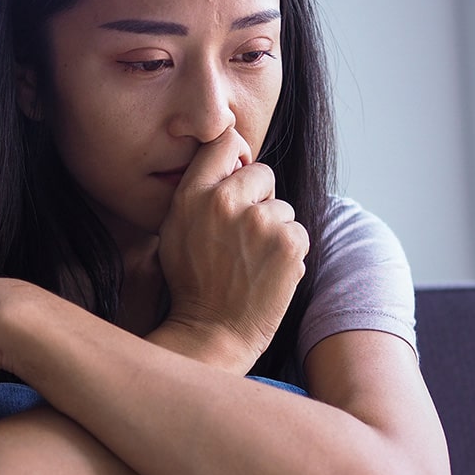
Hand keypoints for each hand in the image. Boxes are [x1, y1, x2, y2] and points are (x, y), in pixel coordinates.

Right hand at [156, 128, 309, 371]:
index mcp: (192, 194)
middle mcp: (224, 201)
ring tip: (253, 262)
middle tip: (243, 237)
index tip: (239, 175)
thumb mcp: (176, 230)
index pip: (224, 141)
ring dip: (276, 230)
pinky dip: (290, 253)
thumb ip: (198, 192)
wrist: (212, 333)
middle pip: (262, 172)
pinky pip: (298, 232)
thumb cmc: (193, 284)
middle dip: (260, 198)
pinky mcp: (288, 242)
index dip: (238, 157)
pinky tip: (268, 274)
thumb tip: (231, 158)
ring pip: (283, 207)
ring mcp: (259, 221)